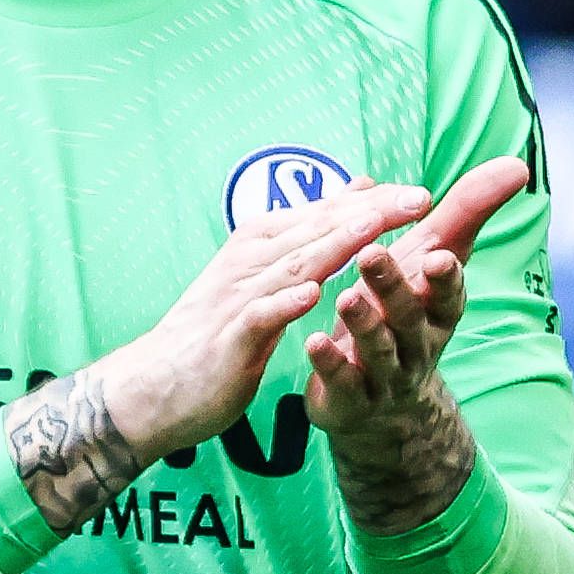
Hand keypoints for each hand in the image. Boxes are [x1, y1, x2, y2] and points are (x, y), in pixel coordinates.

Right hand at [4, 178, 430, 532]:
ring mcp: (236, 299)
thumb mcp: (265, 273)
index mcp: (259, 244)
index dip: (371, 203)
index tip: (419, 194)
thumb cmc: (214, 330)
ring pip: (291, 266)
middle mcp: (247, 262)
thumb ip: (311, 233)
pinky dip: (284, 303)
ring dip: (332, 245)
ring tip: (372, 228)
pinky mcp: (227, 339)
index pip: (323, 215)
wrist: (154, 386)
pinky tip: (312, 295)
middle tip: (417, 199)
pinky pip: (258, 317)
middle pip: (315, 232)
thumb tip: (359, 187)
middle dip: (367, 214)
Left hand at [310, 155, 529, 534]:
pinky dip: (329, 362)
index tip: (439, 255)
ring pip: (377, 348)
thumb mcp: (433, 262)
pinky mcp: (351, 397)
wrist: (385, 404)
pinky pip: (342, 380)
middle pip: (408, 315)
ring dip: (362, 322)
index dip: (445, 277)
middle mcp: (417, 342)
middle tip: (373, 256)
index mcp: (438, 308)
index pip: (448, 291)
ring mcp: (385, 373)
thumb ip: (465, 215)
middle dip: (394, 286)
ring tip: (347, 297)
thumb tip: (516, 165)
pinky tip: (312, 341)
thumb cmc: (407, 311)